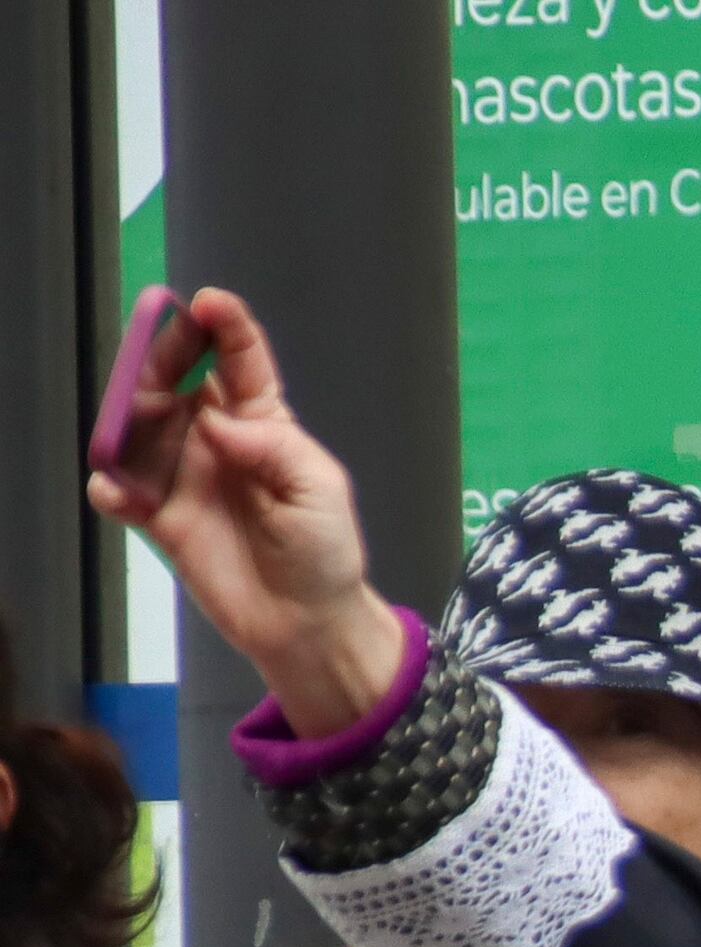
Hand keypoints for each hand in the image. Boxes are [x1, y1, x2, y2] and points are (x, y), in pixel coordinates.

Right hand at [81, 288, 402, 735]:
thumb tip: (215, 422)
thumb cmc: (323, 551)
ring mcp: (182, 474)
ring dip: (127, 415)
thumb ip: (274, 449)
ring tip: (134, 423)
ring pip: (137, 423)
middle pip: (174, 378)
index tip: (208, 303)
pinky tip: (118, 492)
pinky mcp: (158, 516)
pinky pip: (120, 488)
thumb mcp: (319, 489)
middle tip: (159, 362)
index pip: (239, 361)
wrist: (307, 623)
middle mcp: (214, 438)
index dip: (224, 326)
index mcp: (263, 423)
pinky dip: (110, 485)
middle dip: (162, 357)